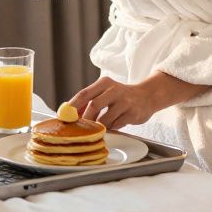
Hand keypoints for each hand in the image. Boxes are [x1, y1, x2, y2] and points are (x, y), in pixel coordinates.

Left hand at [70, 72, 206, 130]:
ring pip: (105, 119)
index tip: (64, 116)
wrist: (147, 96)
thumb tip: (70, 113)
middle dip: (85, 120)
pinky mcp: (133, 113)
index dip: (72, 106)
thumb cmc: (120, 96)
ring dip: (100, 126)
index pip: (84, 94)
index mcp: (104, 83)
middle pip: (94, 106)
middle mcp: (115, 90)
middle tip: (80, 128)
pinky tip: (113, 124)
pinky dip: (111, 127)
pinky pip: (116, 125)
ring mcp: (125, 102)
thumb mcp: (105, 92)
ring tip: (100, 126)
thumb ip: (89, 100)